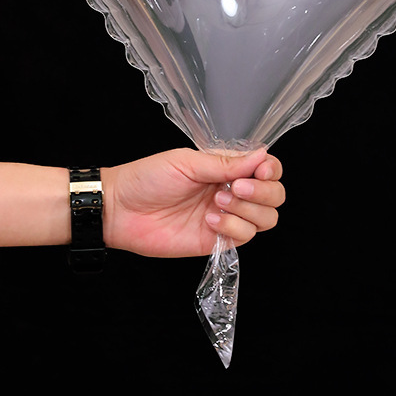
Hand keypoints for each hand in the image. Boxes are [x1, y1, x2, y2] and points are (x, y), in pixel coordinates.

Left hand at [102, 147, 283, 257]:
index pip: (267, 168)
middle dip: (263, 192)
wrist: (120, 209)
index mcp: (226, 167)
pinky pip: (244, 237)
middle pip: (274, 196)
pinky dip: (232, 227)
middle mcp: (232, 191)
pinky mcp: (217, 240)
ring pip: (265, 219)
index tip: (260, 171)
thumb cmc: (148, 178)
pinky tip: (209, 220)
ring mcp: (227, 217)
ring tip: (218, 203)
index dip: (271, 170)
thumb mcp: (188, 162)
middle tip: (237, 188)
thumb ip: (226, 163)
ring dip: (248, 210)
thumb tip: (262, 154)